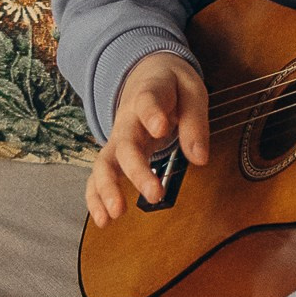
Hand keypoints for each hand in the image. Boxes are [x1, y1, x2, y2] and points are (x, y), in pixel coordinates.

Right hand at [87, 51, 207, 225]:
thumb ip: (195, 123)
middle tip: (154, 194)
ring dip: (107, 188)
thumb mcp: (192, 93)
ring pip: (104, 162)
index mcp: (149, 95)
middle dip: (136, 170)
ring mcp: (117, 139)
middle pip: (126, 144)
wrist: (147, 76)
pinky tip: (103, 220)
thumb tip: (199, 158)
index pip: (147, 101)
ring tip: (116, 214)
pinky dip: (96, 197)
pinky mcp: (114, 155)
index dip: (152, 114)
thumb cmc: (174, 87)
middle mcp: (127, 120)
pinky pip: (98, 175)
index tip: (160, 128)